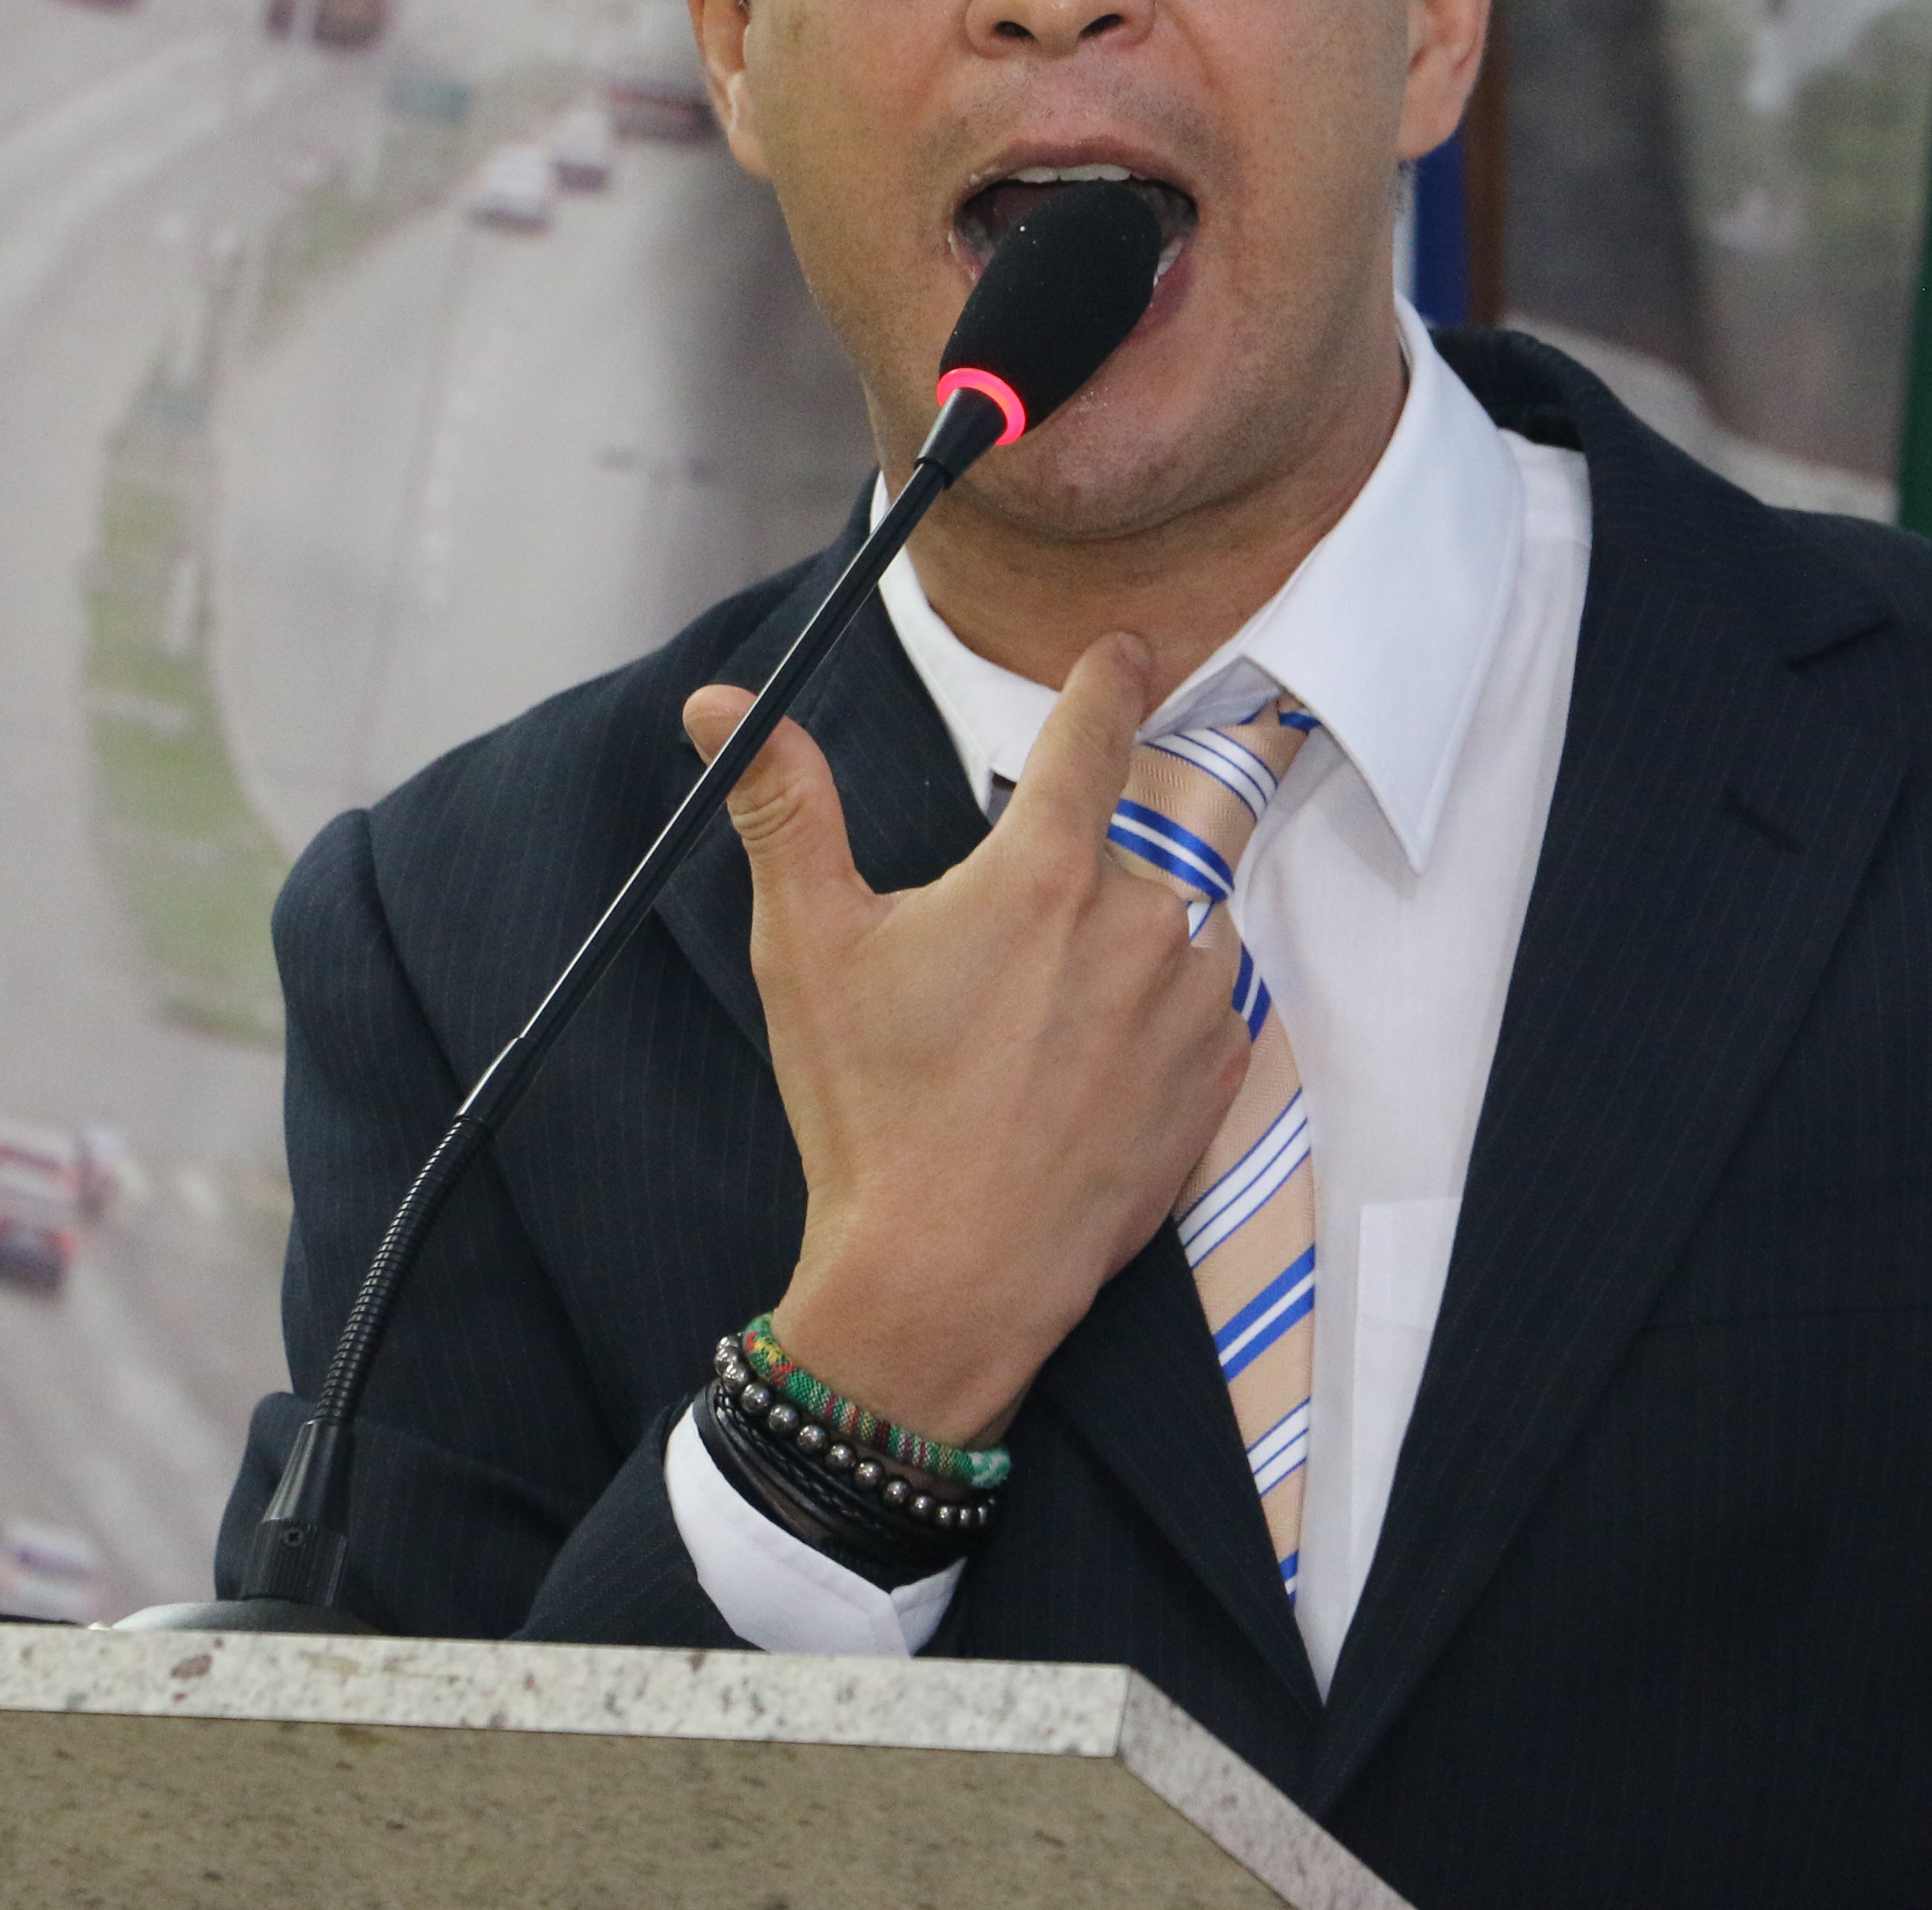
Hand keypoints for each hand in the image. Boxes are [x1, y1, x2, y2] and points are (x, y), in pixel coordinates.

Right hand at [682, 632, 1246, 1449]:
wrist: (948, 1279)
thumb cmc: (872, 1113)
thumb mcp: (807, 948)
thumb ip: (781, 805)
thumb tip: (714, 705)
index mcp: (1045, 871)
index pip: (1098, 731)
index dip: (1110, 678)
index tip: (1125, 651)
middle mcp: (1140, 920)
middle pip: (1112, 853)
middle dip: (1059, 889)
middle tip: (987, 980)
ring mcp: (1190, 1002)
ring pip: (1157, 931)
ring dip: (1108, 954)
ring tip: (1025, 1041)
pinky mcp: (1216, 1078)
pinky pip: (1191, 1011)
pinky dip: (1144, 1024)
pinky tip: (1073, 1079)